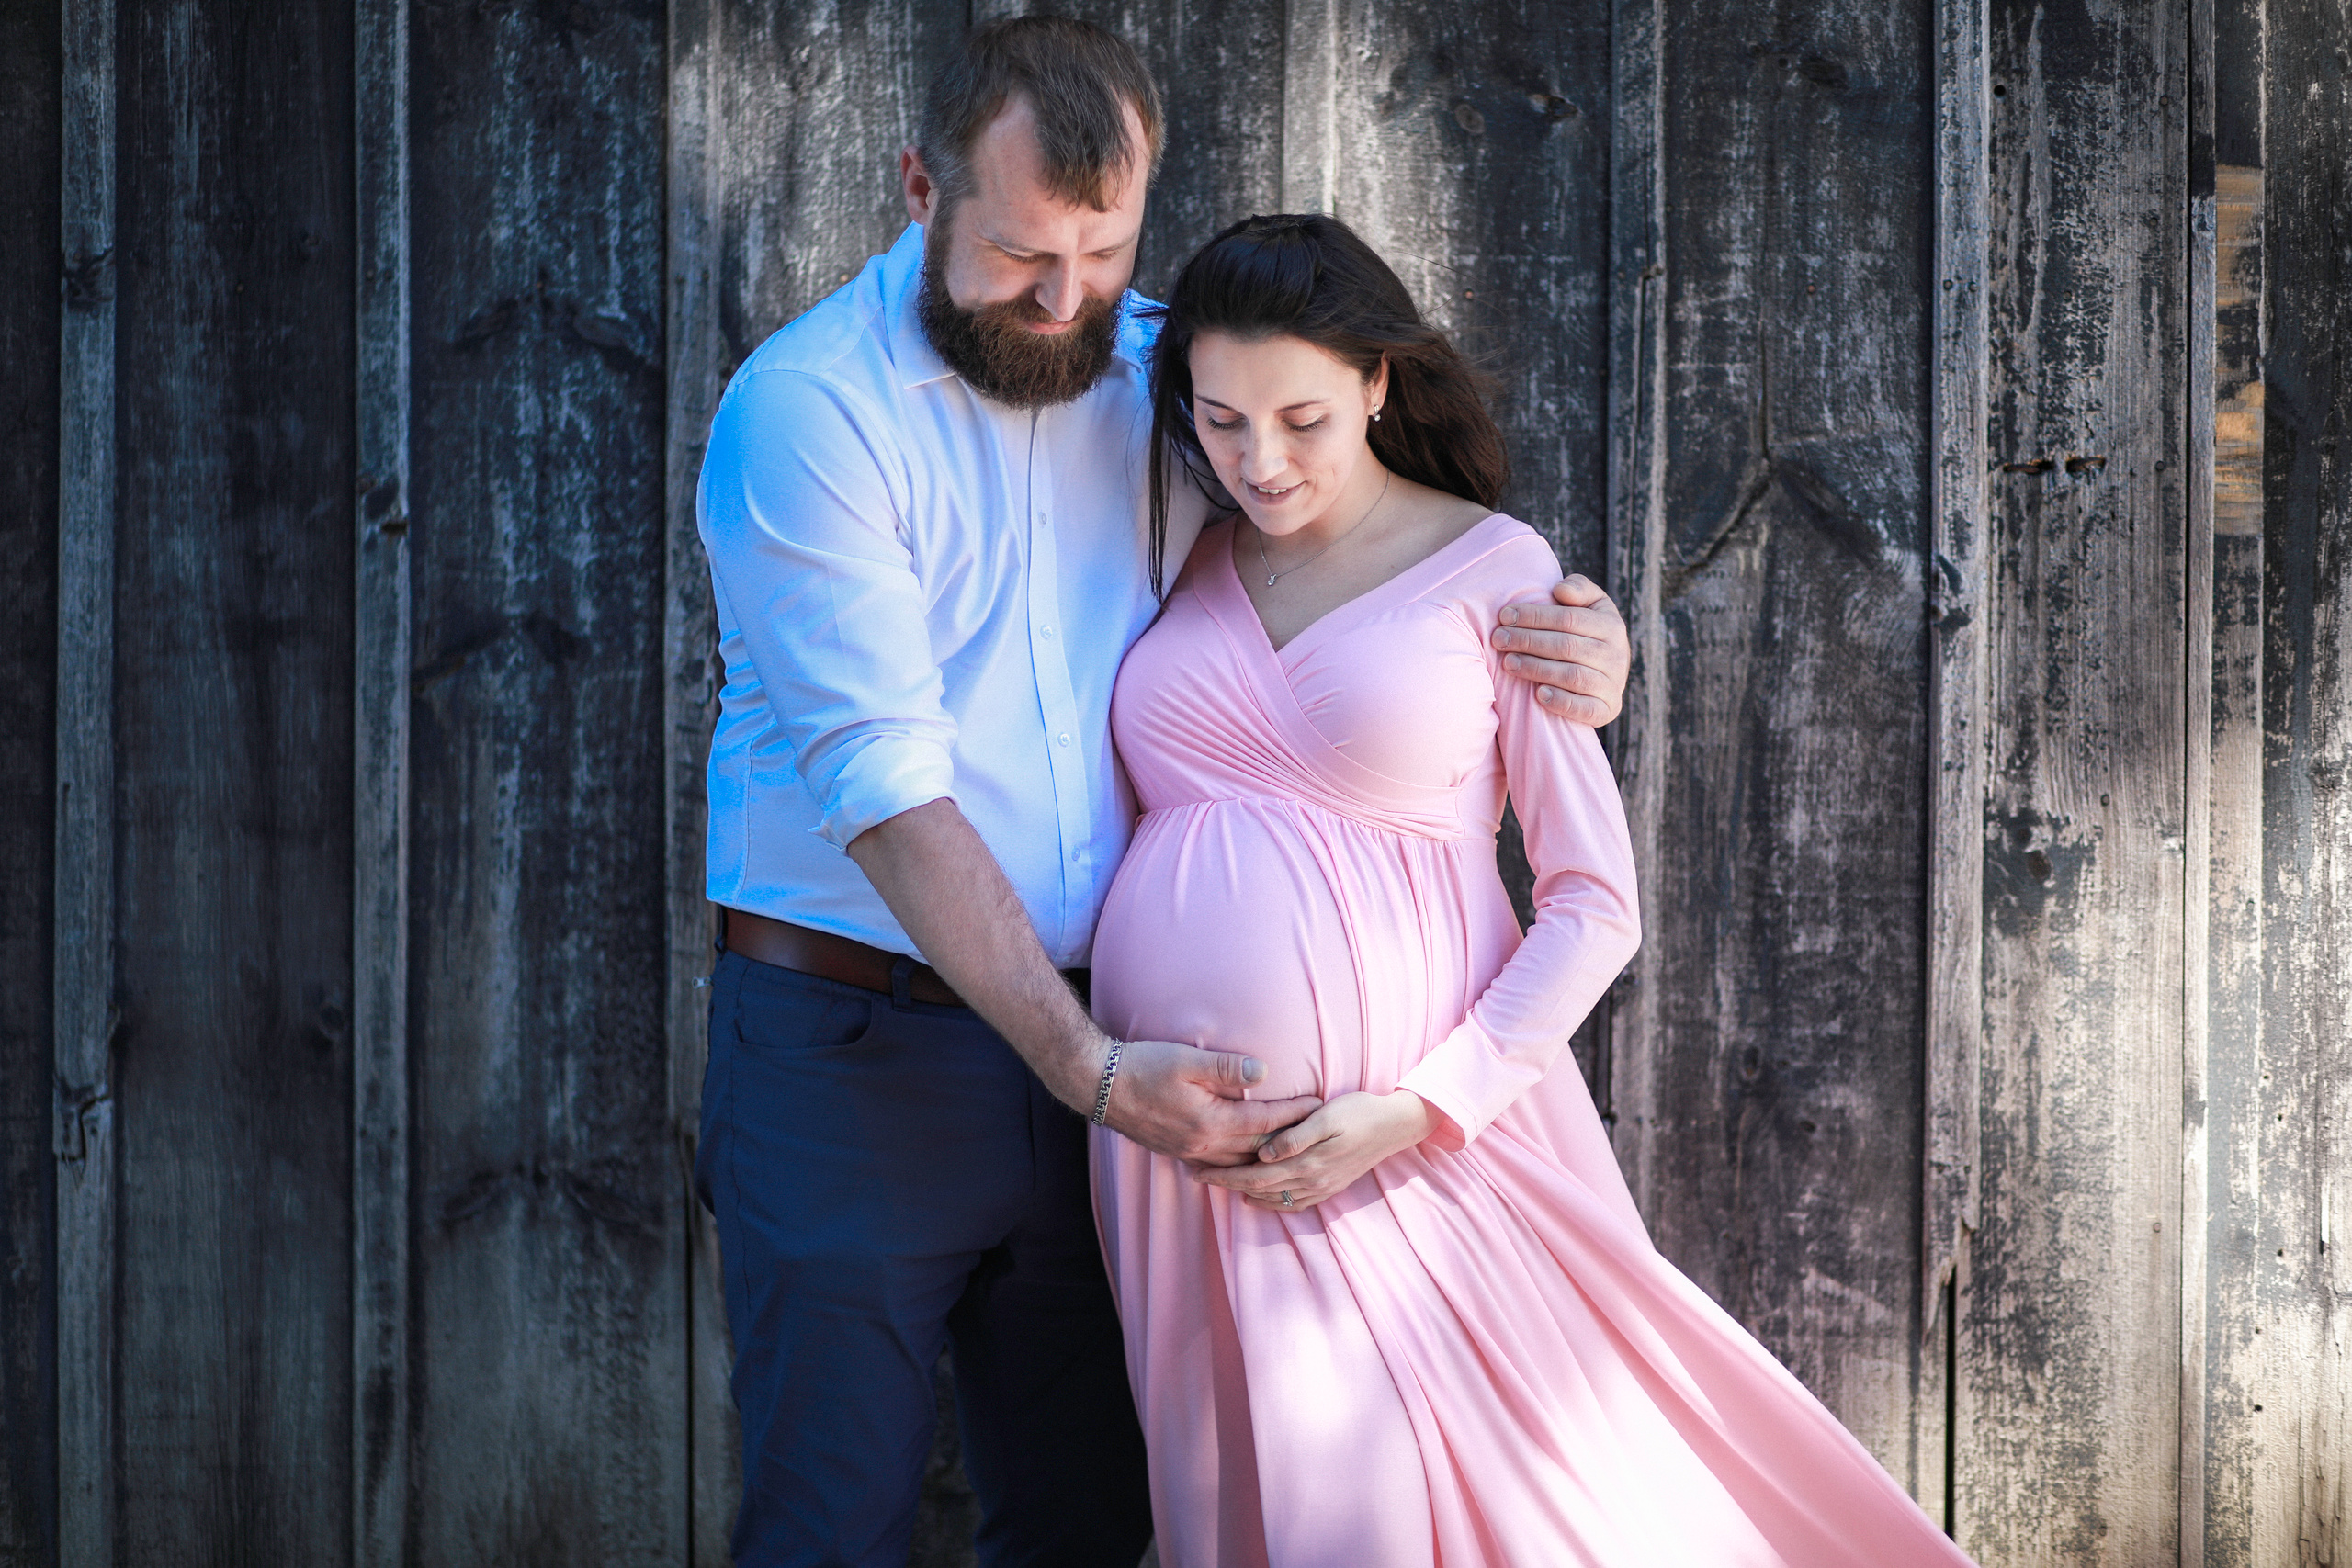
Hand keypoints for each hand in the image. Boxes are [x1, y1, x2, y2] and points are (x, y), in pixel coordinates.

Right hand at [1102, 1039, 1323, 1166]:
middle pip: (1257, 1149)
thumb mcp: (1186, 1060)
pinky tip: (1247, 1160)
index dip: (1293, 1113)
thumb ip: (1225, 1067)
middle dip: (1288, 1139)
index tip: (1318, 1103)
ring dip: (1265, 1156)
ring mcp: (1188, 1152)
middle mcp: (1202, 1145)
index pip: (1264, 1121)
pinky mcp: (1177, 1152)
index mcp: (1210, 1122)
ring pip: (1238, 1163)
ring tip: (1290, 1148)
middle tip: (1316, 1130)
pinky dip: (1239, 1164)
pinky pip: (1218, 1165)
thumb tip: (1263, 1072)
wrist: (1099, 1084)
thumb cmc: (1143, 1066)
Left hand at [1192, 1090, 1441, 1208]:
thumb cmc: (1358, 1111)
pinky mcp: (1328, 1188)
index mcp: (1306, 1163)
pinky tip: (1257, 1198)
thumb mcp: (1327, 1116)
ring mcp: (1320, 1188)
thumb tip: (1265, 1153)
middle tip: (1196, 1176)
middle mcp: (1310, 1182)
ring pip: (1272, 1198)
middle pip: (1257, 1189)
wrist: (1394, 1126)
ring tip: (1218, 1185)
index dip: (1224, 1174)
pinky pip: (1292, 1204)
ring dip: (1243, 1193)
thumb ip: (1295, 1136)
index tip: (1197, 1169)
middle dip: (1225, 1184)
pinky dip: (1269, 1203)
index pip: (1254, 1174)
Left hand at [1492, 574, 1629, 725]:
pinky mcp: (1607, 710)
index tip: (1504, 616)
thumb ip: (1579, 588)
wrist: (1606, 676)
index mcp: (1612, 626)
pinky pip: (1585, 709)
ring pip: (1572, 676)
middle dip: (1528, 641)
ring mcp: (1613, 684)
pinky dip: (1562, 702)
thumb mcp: (1590, 605)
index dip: (1535, 616)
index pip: (1570, 619)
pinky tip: (1538, 695)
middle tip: (1498, 639)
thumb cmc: (1587, 633)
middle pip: (1568, 646)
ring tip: (1508, 662)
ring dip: (1536, 669)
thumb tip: (1560, 591)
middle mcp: (1616, 655)